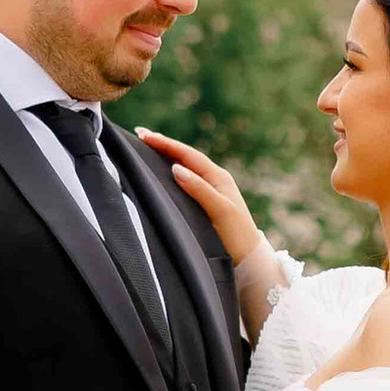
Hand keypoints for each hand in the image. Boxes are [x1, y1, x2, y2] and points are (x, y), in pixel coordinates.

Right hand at [135, 129, 258, 267]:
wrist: (249, 256)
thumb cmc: (236, 234)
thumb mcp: (219, 210)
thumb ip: (199, 189)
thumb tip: (176, 169)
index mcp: (218, 177)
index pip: (188, 155)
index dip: (166, 144)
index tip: (145, 136)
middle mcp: (215, 179)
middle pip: (185, 156)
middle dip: (163, 145)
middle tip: (140, 134)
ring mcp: (212, 189)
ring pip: (186, 166)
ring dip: (167, 155)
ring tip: (148, 146)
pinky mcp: (208, 201)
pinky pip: (188, 179)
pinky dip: (173, 170)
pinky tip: (165, 170)